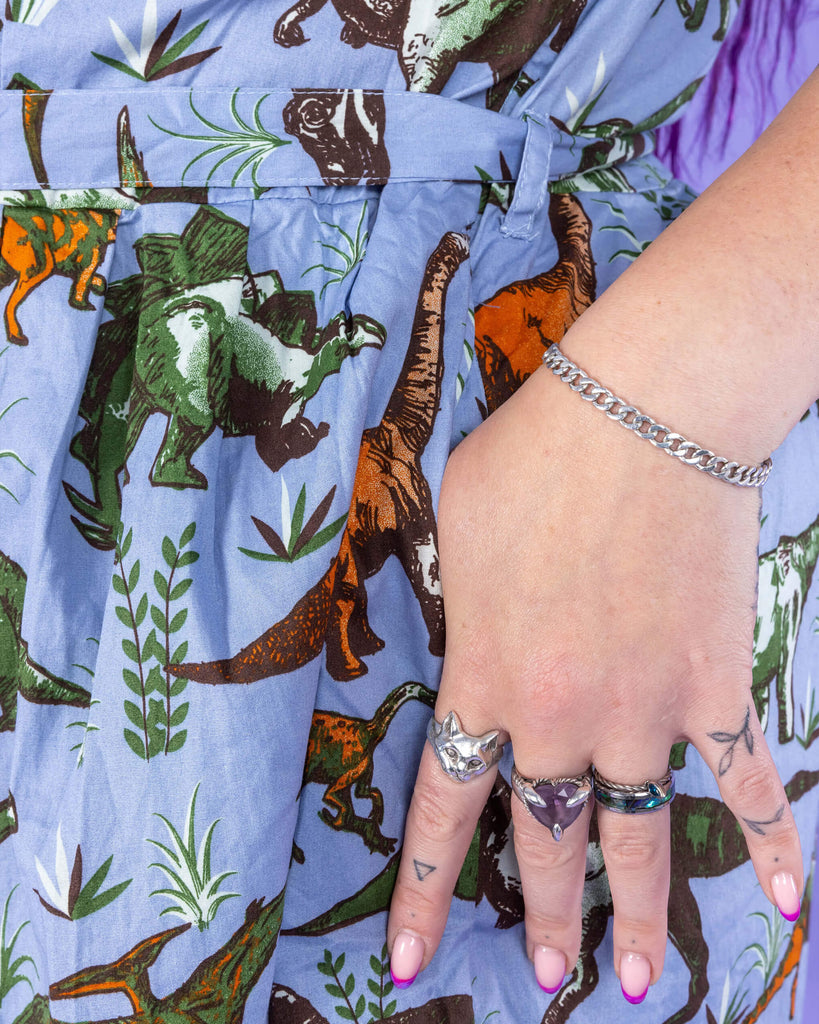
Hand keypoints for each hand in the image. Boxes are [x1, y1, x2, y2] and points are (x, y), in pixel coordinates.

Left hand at [386, 364, 802, 998]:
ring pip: (637, 837)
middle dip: (543, 914)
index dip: (425, 892)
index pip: (447, 809)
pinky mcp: (714, 687)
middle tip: (546, 975)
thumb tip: (468, 629)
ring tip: (630, 983)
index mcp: (485, 679)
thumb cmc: (534, 457)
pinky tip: (791, 895)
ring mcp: (645, 712)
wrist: (645, 416)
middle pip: (548, 837)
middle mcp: (561, 717)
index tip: (410, 963)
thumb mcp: (454, 521)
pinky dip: (771, 836)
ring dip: (636, 914)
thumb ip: (456, 599)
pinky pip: (746, 780)